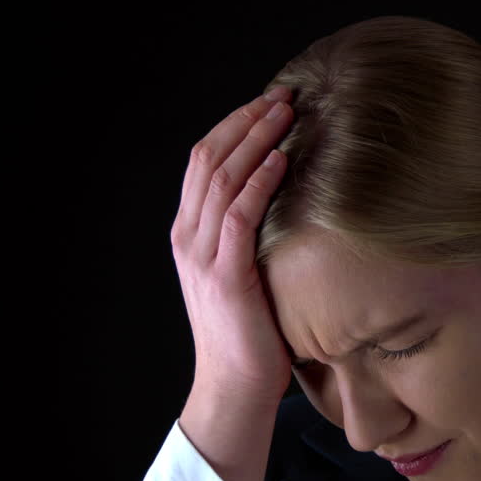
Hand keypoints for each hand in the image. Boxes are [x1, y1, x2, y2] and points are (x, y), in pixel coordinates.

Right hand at [169, 86, 296, 405]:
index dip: (234, 125)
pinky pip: (238, 216)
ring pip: (223, 178)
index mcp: (190, 232)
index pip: (204, 161)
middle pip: (210, 157)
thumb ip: (252, 234)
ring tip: (286, 112)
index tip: (268, 102)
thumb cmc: (252, 331)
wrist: (234, 385)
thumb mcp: (246, 271)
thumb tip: (292, 195)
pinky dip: (258, 182)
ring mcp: (203, 254)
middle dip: (246, 120)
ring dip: (256, 139)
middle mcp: (188, 236)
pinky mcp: (225, 275)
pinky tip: (280, 160)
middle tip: (283, 95)